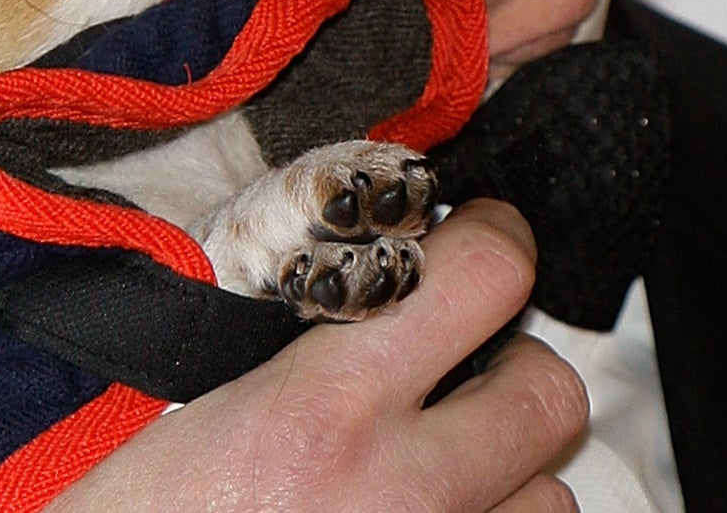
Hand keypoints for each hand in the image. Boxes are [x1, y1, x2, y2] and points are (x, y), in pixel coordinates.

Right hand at [47, 200, 587, 512]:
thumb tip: (348, 271)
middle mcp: (400, 491)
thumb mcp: (177, 409)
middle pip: (549, 394)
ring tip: (432, 477)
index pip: (487, 274)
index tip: (480, 239)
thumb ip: (269, 335)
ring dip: (504, 482)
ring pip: (548, 500)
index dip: (496, 240)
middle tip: (461, 367)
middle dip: (514, 368)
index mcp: (324, 406)